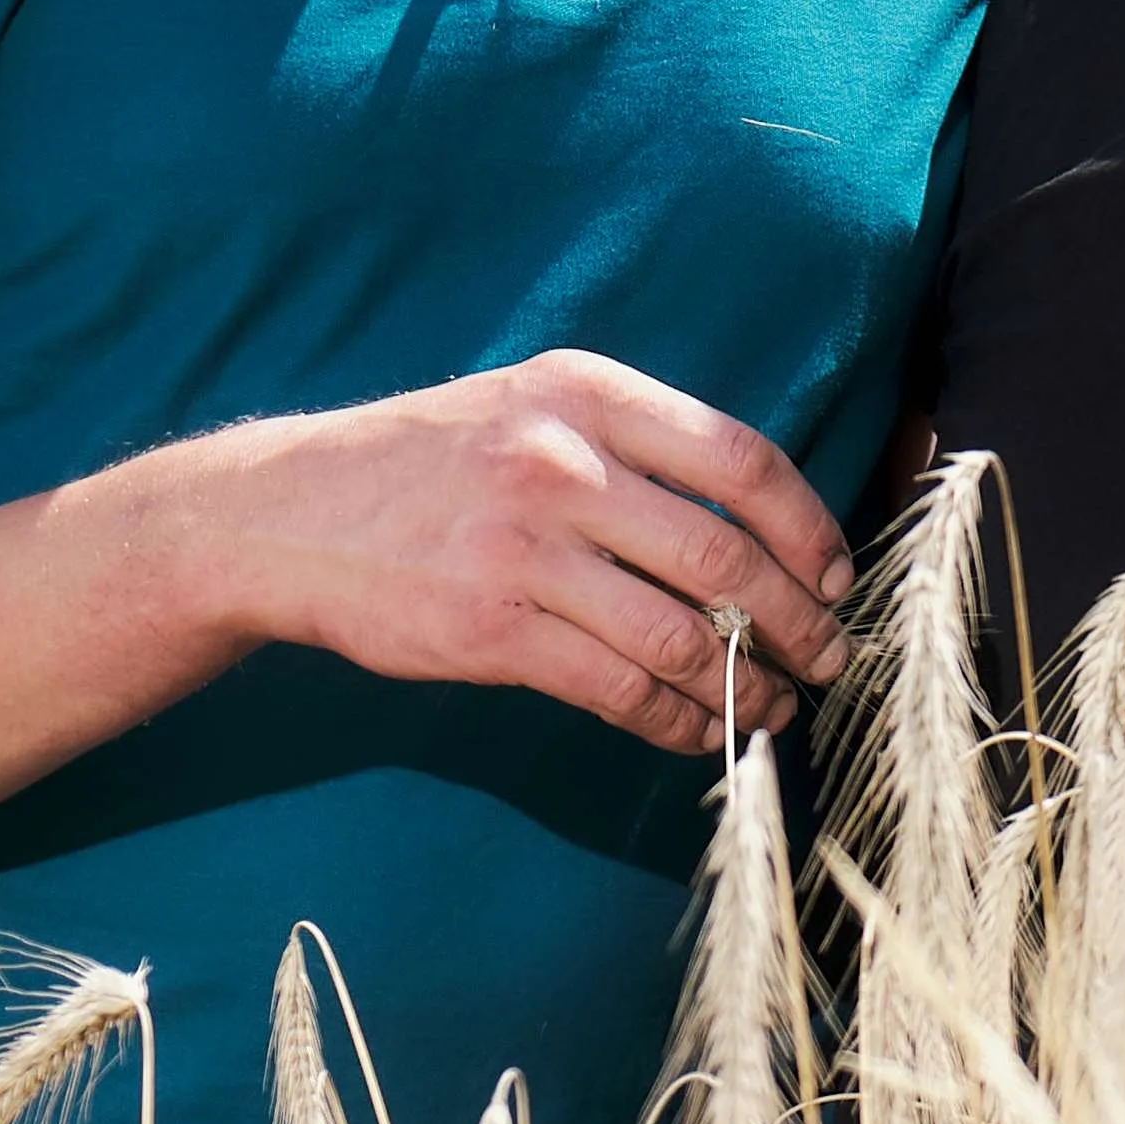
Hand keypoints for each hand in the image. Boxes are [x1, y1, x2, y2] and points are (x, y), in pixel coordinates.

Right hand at [198, 350, 852, 757]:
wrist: (287, 513)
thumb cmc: (429, 463)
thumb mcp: (530, 406)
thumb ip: (633, 445)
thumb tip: (758, 525)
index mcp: (586, 394)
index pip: (740, 460)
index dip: (808, 528)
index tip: (837, 575)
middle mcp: (562, 463)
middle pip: (725, 554)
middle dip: (797, 620)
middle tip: (828, 657)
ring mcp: (524, 549)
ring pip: (681, 633)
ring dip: (746, 683)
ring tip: (773, 706)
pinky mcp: (491, 630)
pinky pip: (617, 688)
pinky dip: (674, 719)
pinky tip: (695, 729)